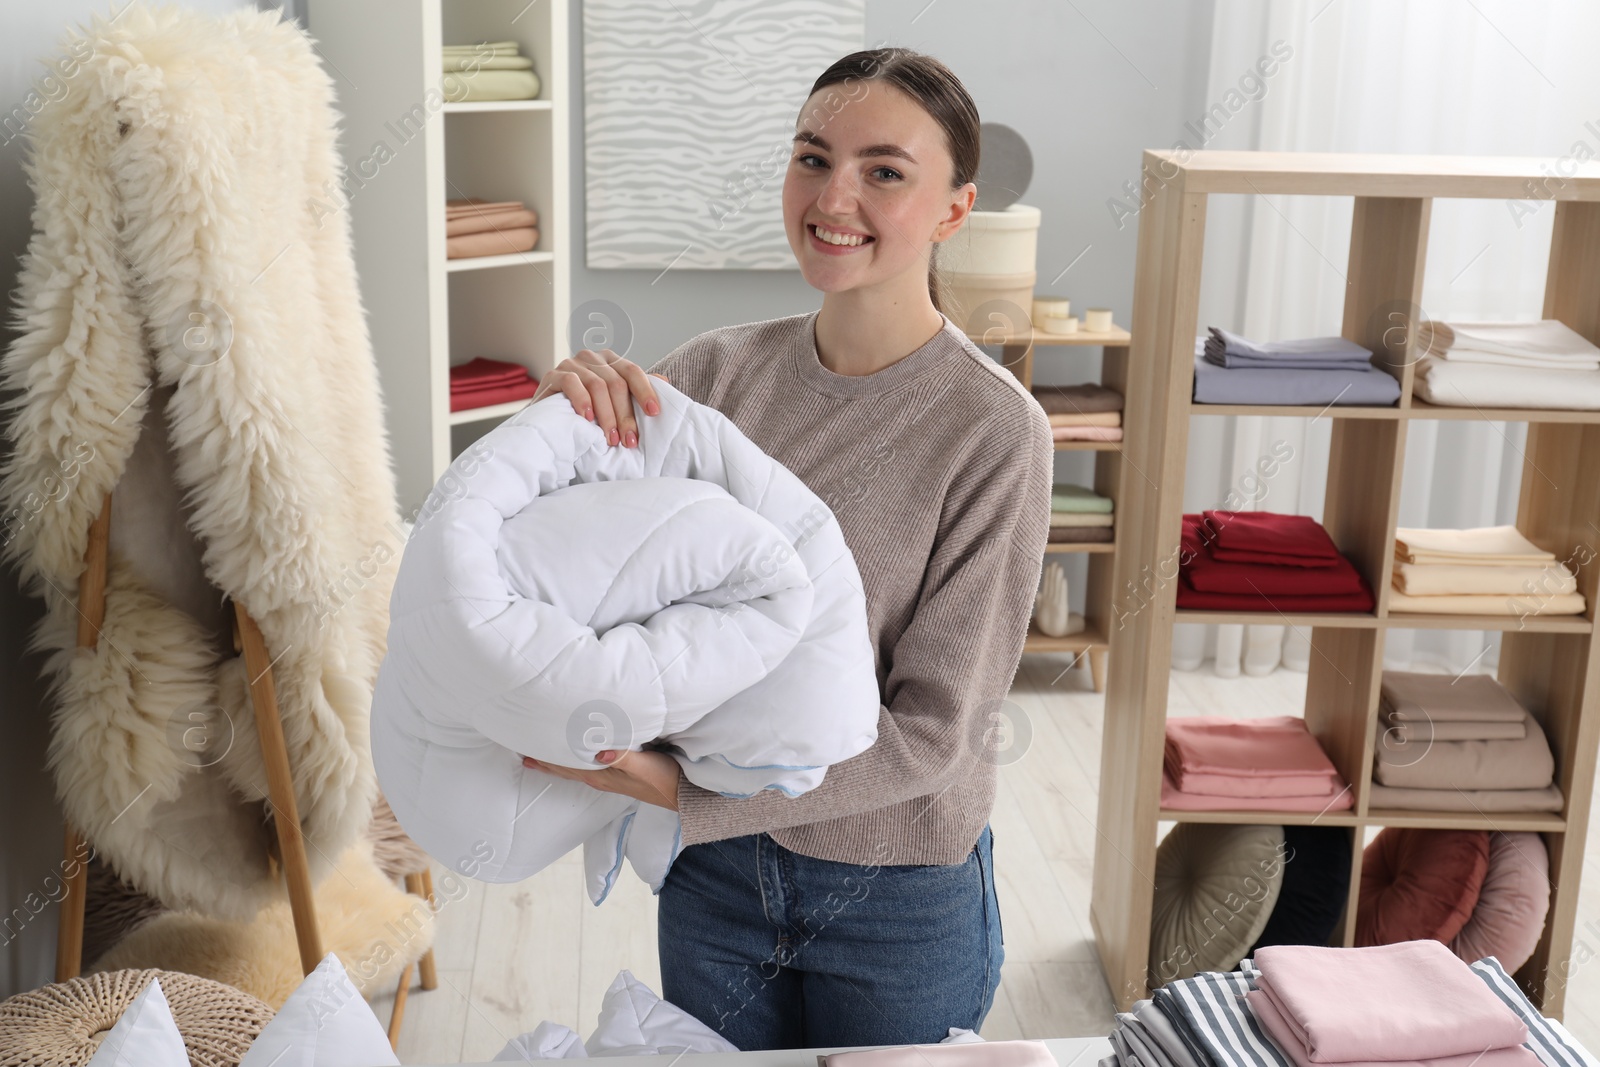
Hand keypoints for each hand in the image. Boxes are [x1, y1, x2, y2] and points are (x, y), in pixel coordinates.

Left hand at [522, 748, 681, 810]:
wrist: (682, 796)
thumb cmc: (665, 778)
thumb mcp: (644, 765)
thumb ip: (623, 757)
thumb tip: (598, 752)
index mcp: (602, 775)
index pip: (567, 766)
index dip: (547, 760)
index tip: (526, 753)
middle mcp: (601, 778)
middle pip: (566, 770)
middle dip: (546, 762)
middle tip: (524, 756)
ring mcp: (610, 779)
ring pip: (575, 769)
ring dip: (558, 763)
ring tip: (541, 758)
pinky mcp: (620, 775)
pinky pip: (588, 768)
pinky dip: (575, 762)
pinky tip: (577, 759)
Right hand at [531, 349, 668, 448]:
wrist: (548, 418)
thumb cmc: (585, 411)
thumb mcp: (613, 400)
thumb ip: (634, 390)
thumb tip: (666, 381)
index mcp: (610, 361)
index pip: (632, 371)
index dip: (645, 391)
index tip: (654, 413)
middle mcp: (592, 358)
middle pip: (616, 382)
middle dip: (625, 414)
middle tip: (629, 440)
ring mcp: (572, 364)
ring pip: (597, 385)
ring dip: (607, 415)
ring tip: (611, 438)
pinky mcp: (553, 374)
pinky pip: (571, 383)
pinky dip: (582, 401)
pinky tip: (588, 418)